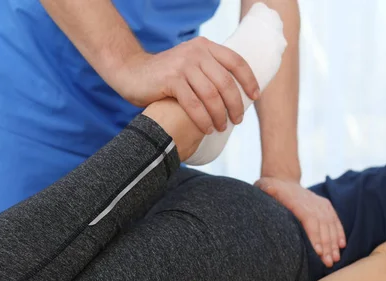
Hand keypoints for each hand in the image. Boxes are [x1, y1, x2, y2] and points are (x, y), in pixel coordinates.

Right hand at [113, 37, 259, 134]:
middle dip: (235, 104)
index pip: (236, 62)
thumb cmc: (164, 76)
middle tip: (238, 120)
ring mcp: (183, 65)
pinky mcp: (171, 80)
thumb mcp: (189, 65)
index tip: (255, 96)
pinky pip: (194, 104)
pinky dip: (203, 120)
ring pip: (211, 95)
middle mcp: (196, 53)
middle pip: (226, 82)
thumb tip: (234, 94)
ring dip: (220, 115)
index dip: (249, 80)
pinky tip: (207, 129)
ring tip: (221, 127)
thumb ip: (208, 72)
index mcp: (205, 47)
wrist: (131, 72)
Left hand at [255, 177, 345, 266]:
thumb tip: (266, 190)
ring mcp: (321, 204)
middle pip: (322, 227)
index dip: (314, 236)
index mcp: (298, 203)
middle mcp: (313, 204)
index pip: (309, 220)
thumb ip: (266, 190)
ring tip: (335, 259)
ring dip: (334, 243)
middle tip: (328, 263)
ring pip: (330, 225)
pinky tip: (341, 245)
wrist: (284, 180)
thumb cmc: (271, 188)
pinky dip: (339, 232)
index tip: (318, 252)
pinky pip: (335, 220)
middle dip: (326, 246)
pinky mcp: (326, 205)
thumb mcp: (265, 187)